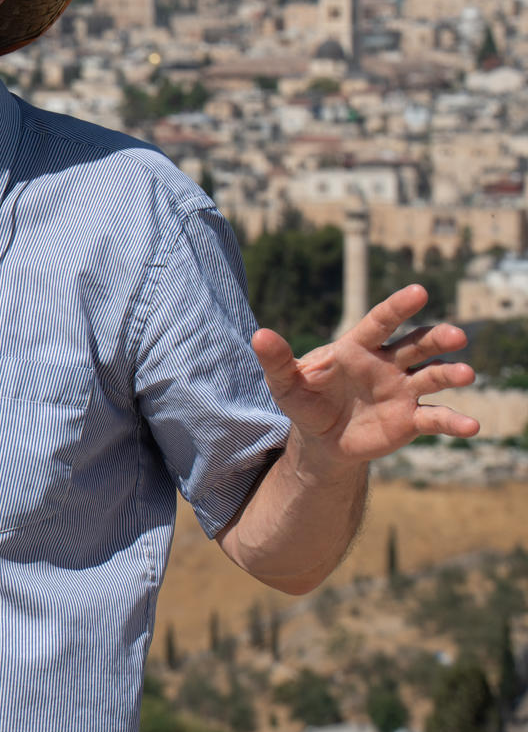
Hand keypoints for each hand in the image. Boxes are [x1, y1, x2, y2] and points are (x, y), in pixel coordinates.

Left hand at [252, 284, 478, 471]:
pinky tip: (471, 428)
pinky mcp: (411, 418)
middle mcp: (387, 363)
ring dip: (451, 373)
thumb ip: (276, 360)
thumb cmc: (304, 401)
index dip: (398, 307)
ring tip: (465, 374)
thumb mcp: (285, 383)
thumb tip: (259, 335)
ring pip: (433, 376)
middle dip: (437, 338)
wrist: (321, 439)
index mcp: (357, 348)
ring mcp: (403, 390)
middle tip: (457, 336)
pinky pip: (436, 417)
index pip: (380, 322)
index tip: (419, 292)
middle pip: (417, 344)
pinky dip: (454, 422)